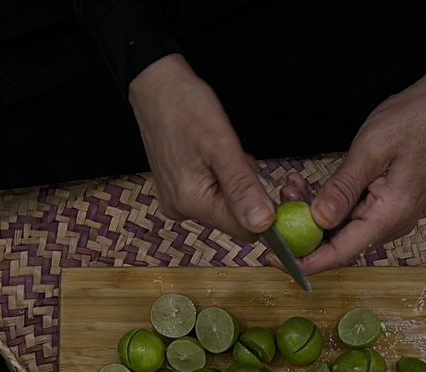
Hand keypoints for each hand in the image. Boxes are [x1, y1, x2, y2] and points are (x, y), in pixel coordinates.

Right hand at [129, 54, 275, 240]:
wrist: (156, 87)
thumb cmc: (186, 107)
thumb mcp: (221, 144)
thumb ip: (242, 187)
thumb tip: (263, 224)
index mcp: (192, 203)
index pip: (245, 230)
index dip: (265, 211)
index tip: (269, 183)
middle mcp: (182, 210)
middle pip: (235, 219)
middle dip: (248, 193)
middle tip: (240, 158)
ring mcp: (177, 202)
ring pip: (226, 206)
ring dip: (236, 183)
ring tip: (223, 152)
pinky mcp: (176, 192)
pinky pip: (212, 195)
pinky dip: (222, 179)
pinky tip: (213, 156)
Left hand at [292, 42, 425, 275]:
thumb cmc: (417, 119)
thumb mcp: (372, 148)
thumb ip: (343, 187)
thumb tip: (317, 221)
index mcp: (390, 215)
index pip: (342, 253)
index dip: (306, 261)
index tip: (274, 260)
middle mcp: (392, 223)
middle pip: (340, 244)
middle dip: (303, 233)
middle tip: (274, 214)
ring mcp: (391, 214)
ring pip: (344, 229)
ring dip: (313, 215)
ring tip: (290, 188)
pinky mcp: (388, 203)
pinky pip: (353, 214)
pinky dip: (329, 204)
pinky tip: (308, 186)